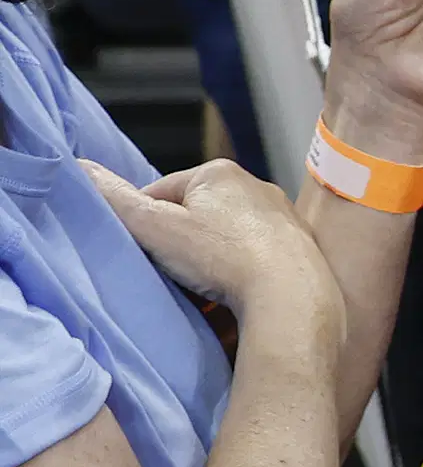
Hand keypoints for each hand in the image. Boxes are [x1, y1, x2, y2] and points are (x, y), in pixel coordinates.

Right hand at [76, 157, 340, 336]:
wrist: (293, 297)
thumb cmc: (222, 258)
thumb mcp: (155, 227)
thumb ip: (115, 200)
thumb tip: (79, 169)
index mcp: (218, 173)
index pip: (160, 193)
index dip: (144, 224)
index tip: (143, 253)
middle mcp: (257, 187)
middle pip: (196, 216)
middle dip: (179, 242)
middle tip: (173, 273)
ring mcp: (283, 218)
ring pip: (226, 237)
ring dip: (210, 259)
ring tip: (204, 287)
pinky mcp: (301, 248)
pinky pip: (255, 256)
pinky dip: (240, 271)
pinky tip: (234, 292)